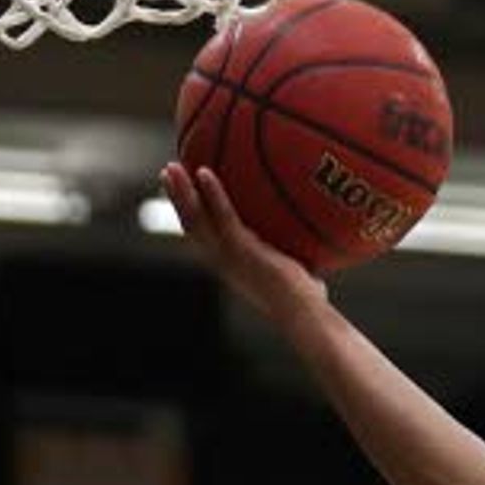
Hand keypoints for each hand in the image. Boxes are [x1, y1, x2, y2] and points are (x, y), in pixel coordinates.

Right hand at [162, 163, 326, 328]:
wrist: (304, 317)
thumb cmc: (307, 303)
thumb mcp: (298, 272)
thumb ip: (297, 255)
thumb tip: (316, 237)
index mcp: (229, 265)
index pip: (202, 236)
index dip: (189, 214)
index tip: (183, 193)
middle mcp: (222, 261)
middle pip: (190, 224)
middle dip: (176, 198)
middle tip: (167, 173)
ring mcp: (228, 257)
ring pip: (195, 220)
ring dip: (181, 192)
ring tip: (171, 167)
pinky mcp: (241, 251)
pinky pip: (222, 217)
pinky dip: (212, 194)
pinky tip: (205, 171)